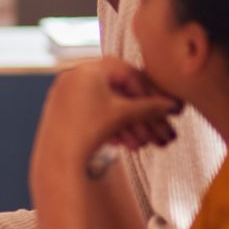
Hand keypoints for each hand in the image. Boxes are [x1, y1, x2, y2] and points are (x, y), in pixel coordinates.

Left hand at [33, 59, 183, 174]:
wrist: (56, 159)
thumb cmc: (87, 131)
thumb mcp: (123, 115)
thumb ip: (149, 107)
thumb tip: (172, 106)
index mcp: (89, 69)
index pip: (128, 74)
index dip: (150, 92)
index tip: (165, 108)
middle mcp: (75, 77)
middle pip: (119, 94)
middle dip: (141, 116)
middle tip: (159, 133)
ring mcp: (67, 95)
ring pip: (108, 108)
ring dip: (129, 126)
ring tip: (143, 145)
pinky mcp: (62, 113)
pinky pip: (93, 116)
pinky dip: (111, 128)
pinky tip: (125, 145)